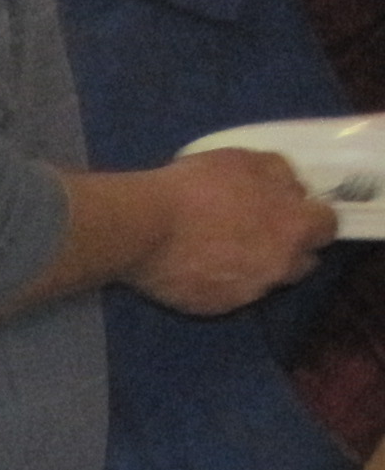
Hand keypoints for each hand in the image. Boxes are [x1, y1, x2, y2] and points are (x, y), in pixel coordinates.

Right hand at [121, 146, 333, 315]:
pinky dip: (217, 282)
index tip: (290, 211)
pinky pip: (227, 295)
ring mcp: (247, 293)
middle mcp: (279, 267)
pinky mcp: (214, 309)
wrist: (141, 229)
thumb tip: (291, 190)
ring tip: (217, 250)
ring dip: (251, 266)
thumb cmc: (195, 188)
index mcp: (295, 228)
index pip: (327, 228)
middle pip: (301, 262)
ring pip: (263, 280)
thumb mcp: (243, 160)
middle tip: (256, 232)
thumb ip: (279, 175)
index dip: (309, 218)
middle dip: (287, 248)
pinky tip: (194, 266)